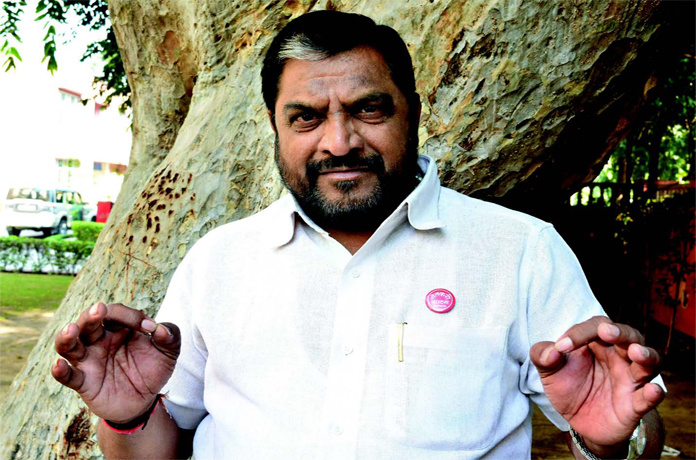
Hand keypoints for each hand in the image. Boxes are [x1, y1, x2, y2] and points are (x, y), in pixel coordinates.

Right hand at [52, 302, 180, 423]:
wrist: (145, 400)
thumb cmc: (153, 368)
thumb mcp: (168, 352)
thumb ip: (170, 336)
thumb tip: (160, 329)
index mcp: (118, 327)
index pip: (116, 313)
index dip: (131, 317)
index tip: (150, 328)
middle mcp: (99, 340)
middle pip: (87, 322)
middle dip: (91, 315)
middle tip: (98, 309)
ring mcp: (89, 360)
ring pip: (69, 345)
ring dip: (67, 337)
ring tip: (71, 330)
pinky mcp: (84, 382)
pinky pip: (68, 376)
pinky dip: (60, 371)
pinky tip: (59, 365)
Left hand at [530, 316, 663, 453]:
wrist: (578, 422)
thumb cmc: (568, 387)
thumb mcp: (549, 371)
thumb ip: (542, 356)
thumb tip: (551, 351)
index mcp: (598, 343)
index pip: (596, 326)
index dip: (579, 332)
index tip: (561, 347)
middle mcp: (619, 356)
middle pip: (630, 336)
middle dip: (620, 332)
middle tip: (607, 331)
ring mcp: (630, 380)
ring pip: (649, 362)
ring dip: (646, 355)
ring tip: (637, 352)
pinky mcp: (635, 404)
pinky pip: (649, 398)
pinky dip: (653, 394)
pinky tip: (653, 390)